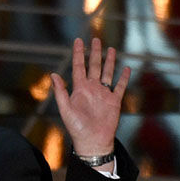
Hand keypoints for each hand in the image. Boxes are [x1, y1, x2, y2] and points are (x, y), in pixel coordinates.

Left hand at [50, 37, 130, 159]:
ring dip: (109, 61)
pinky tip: (126, 68)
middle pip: (94, 66)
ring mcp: (103, 94)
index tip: (78, 41)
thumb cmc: (76, 128)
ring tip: (111, 49)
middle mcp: (91, 89)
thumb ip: (61, 92)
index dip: (78, 54)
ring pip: (107, 73)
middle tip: (95, 39)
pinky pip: (120, 86)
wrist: (92, 140)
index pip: (78, 67)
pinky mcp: (114, 101)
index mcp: (79, 89)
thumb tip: (53, 75)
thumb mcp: (65, 109)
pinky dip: (123, 77)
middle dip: (95, 53)